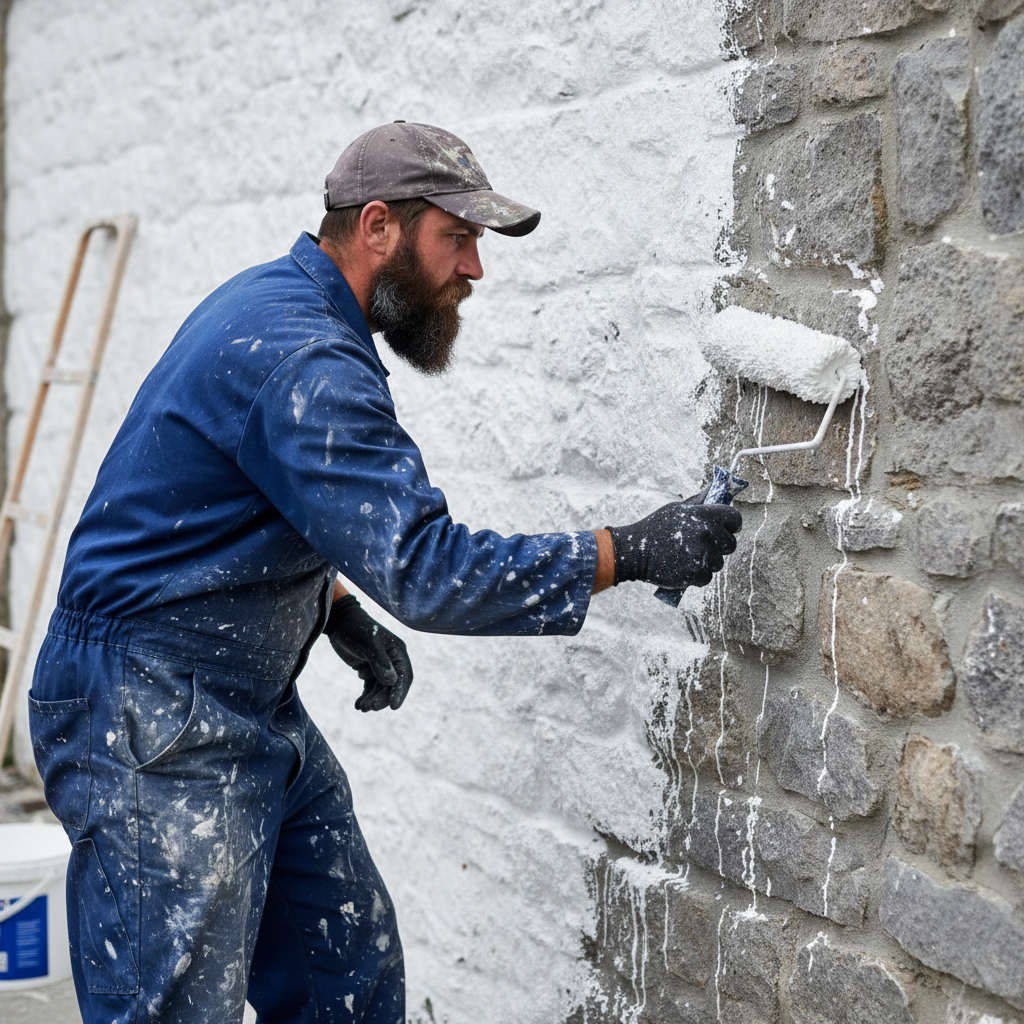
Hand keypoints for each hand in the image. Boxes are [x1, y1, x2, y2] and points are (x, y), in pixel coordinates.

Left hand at [324, 595, 412, 711]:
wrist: (339, 622)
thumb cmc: (356, 629)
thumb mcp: (368, 644)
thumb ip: (379, 662)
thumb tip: (391, 682)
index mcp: (397, 651)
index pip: (404, 675)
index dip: (400, 692)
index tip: (394, 706)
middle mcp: (392, 660)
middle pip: (392, 685)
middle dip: (382, 698)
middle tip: (370, 707)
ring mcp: (381, 665)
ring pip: (381, 689)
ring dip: (373, 699)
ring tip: (362, 707)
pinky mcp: (369, 669)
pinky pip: (370, 687)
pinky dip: (366, 696)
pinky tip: (358, 705)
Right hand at [606, 502, 741, 588]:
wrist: (635, 552)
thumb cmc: (655, 528)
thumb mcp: (677, 509)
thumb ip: (700, 504)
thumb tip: (716, 492)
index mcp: (705, 515)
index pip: (735, 519)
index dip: (731, 525)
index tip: (723, 530)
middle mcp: (707, 534)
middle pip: (730, 544)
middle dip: (719, 547)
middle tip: (701, 547)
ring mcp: (703, 554)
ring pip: (718, 563)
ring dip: (706, 562)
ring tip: (686, 557)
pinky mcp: (697, 573)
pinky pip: (707, 577)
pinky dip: (697, 576)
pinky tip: (682, 568)